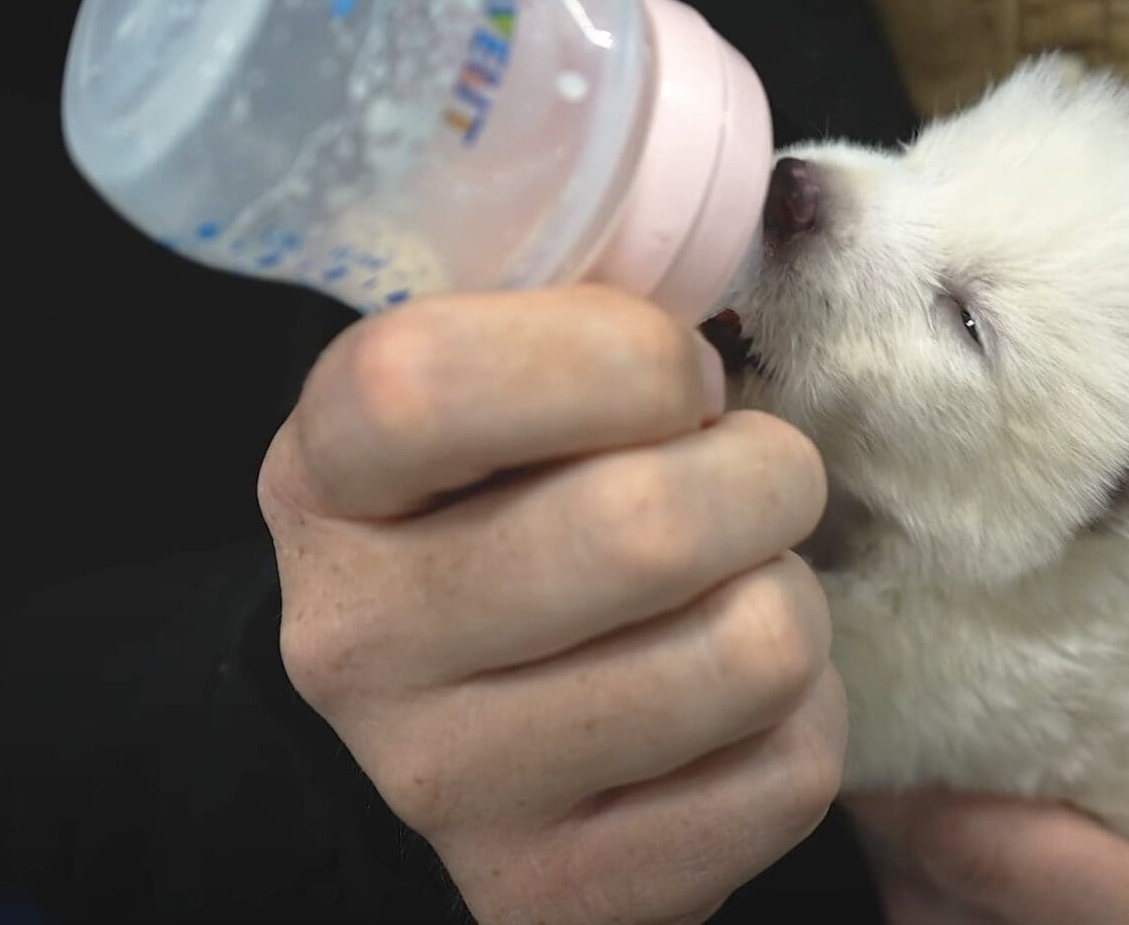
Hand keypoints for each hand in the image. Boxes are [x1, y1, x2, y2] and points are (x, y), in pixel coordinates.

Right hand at [257, 286, 843, 924]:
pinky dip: (803, 715)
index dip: (617, 356)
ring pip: (749, 651)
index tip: (675, 377)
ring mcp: (453, 789)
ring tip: (743, 586)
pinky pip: (786, 772)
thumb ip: (571, 329)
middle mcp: (359, 644)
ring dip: (792, 597)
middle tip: (754, 474)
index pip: (433, 380)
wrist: (427, 751)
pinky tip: (737, 700)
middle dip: (764, 470)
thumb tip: (750, 267)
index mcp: (325, 482)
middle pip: (647, 525)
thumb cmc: (492, 528)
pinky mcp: (559, 896)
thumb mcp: (477, 410)